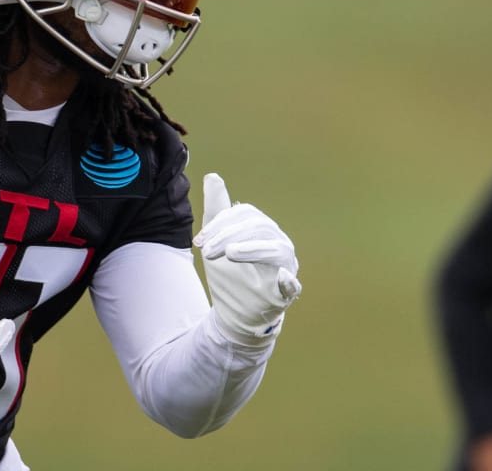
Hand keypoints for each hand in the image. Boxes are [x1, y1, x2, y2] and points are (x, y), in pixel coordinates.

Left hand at [193, 173, 300, 344]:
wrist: (234, 314)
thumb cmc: (230, 275)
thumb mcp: (218, 242)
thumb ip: (217, 210)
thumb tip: (212, 176)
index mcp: (264, 229)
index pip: (246, 215)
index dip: (221, 224)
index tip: (198, 242)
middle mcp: (279, 244)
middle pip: (259, 228)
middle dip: (229, 236)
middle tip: (206, 251)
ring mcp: (287, 268)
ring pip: (276, 249)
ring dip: (252, 249)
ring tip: (229, 254)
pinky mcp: (286, 294)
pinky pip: (294, 285)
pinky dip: (289, 280)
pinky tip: (283, 277)